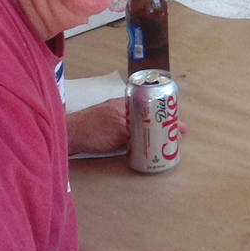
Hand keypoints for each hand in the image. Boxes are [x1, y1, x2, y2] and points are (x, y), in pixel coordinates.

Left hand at [66, 97, 189, 155]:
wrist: (69, 136)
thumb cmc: (93, 129)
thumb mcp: (118, 130)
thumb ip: (135, 131)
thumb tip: (155, 136)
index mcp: (128, 104)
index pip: (153, 104)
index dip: (168, 114)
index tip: (180, 124)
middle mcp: (126, 111)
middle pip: (151, 116)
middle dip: (166, 125)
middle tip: (179, 135)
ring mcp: (120, 122)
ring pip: (144, 126)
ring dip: (156, 133)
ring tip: (169, 142)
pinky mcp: (114, 134)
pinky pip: (136, 135)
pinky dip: (146, 139)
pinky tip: (151, 146)